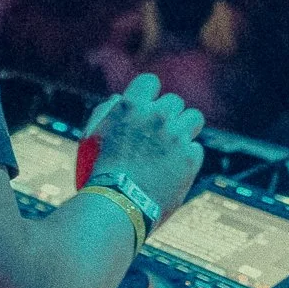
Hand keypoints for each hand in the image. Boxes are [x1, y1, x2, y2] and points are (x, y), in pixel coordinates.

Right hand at [81, 74, 204, 222]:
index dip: (150, 93)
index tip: (149, 104)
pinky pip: (195, 148)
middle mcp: (156, 116)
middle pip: (174, 102)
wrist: (117, 205)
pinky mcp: (190, 157)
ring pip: (194, 118)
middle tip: (161, 132)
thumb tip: (121, 99)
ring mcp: (176, 136)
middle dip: (169, 115)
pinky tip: (173, 169)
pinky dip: (187, 158)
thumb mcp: (93, 135)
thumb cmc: (99, 173)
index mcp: (131, 106)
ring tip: (176, 145)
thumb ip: (108, 112)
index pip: (150, 82)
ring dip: (185, 129)